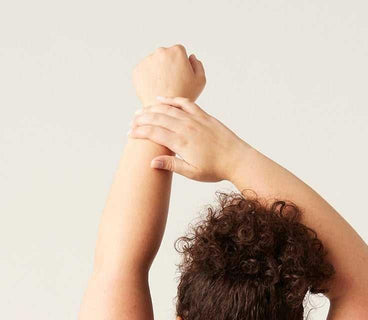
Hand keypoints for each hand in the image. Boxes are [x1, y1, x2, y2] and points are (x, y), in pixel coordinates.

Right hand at [129, 97, 250, 181]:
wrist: (236, 159)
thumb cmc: (215, 169)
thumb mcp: (192, 172)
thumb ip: (172, 165)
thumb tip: (152, 162)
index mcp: (182, 142)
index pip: (154, 133)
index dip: (140, 132)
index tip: (130, 134)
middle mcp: (186, 127)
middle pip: (158, 118)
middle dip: (142, 119)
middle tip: (131, 122)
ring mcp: (195, 119)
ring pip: (168, 109)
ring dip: (152, 109)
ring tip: (141, 111)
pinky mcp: (202, 115)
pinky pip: (184, 103)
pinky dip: (171, 100)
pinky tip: (161, 99)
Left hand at [131, 45, 204, 105]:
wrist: (164, 109)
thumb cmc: (183, 96)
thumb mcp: (200, 81)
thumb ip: (198, 65)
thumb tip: (191, 57)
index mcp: (177, 51)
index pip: (179, 52)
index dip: (181, 65)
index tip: (180, 76)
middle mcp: (161, 51)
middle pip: (165, 56)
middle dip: (168, 66)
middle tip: (171, 83)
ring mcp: (147, 60)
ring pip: (153, 64)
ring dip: (157, 72)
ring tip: (162, 87)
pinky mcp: (137, 70)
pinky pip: (144, 72)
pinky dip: (148, 79)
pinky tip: (154, 89)